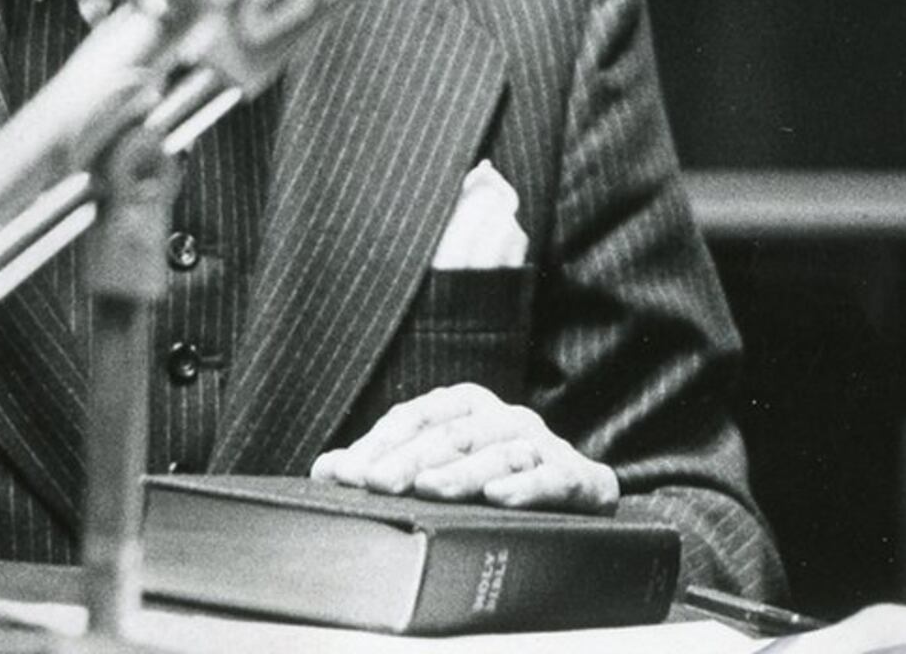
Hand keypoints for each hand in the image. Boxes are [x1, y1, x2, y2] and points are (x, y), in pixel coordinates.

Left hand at [311, 382, 618, 513]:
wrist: (578, 499)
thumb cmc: (494, 481)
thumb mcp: (441, 468)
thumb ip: (387, 466)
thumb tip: (326, 469)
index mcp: (469, 407)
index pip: (418, 418)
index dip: (380, 444)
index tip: (345, 474)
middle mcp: (507, 418)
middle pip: (455, 434)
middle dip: (411, 459)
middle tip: (376, 485)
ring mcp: (545, 445)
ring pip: (502, 453)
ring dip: (463, 471)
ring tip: (429, 489)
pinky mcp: (579, 478)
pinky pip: (553, 478)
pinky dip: (527, 486)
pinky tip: (500, 497)